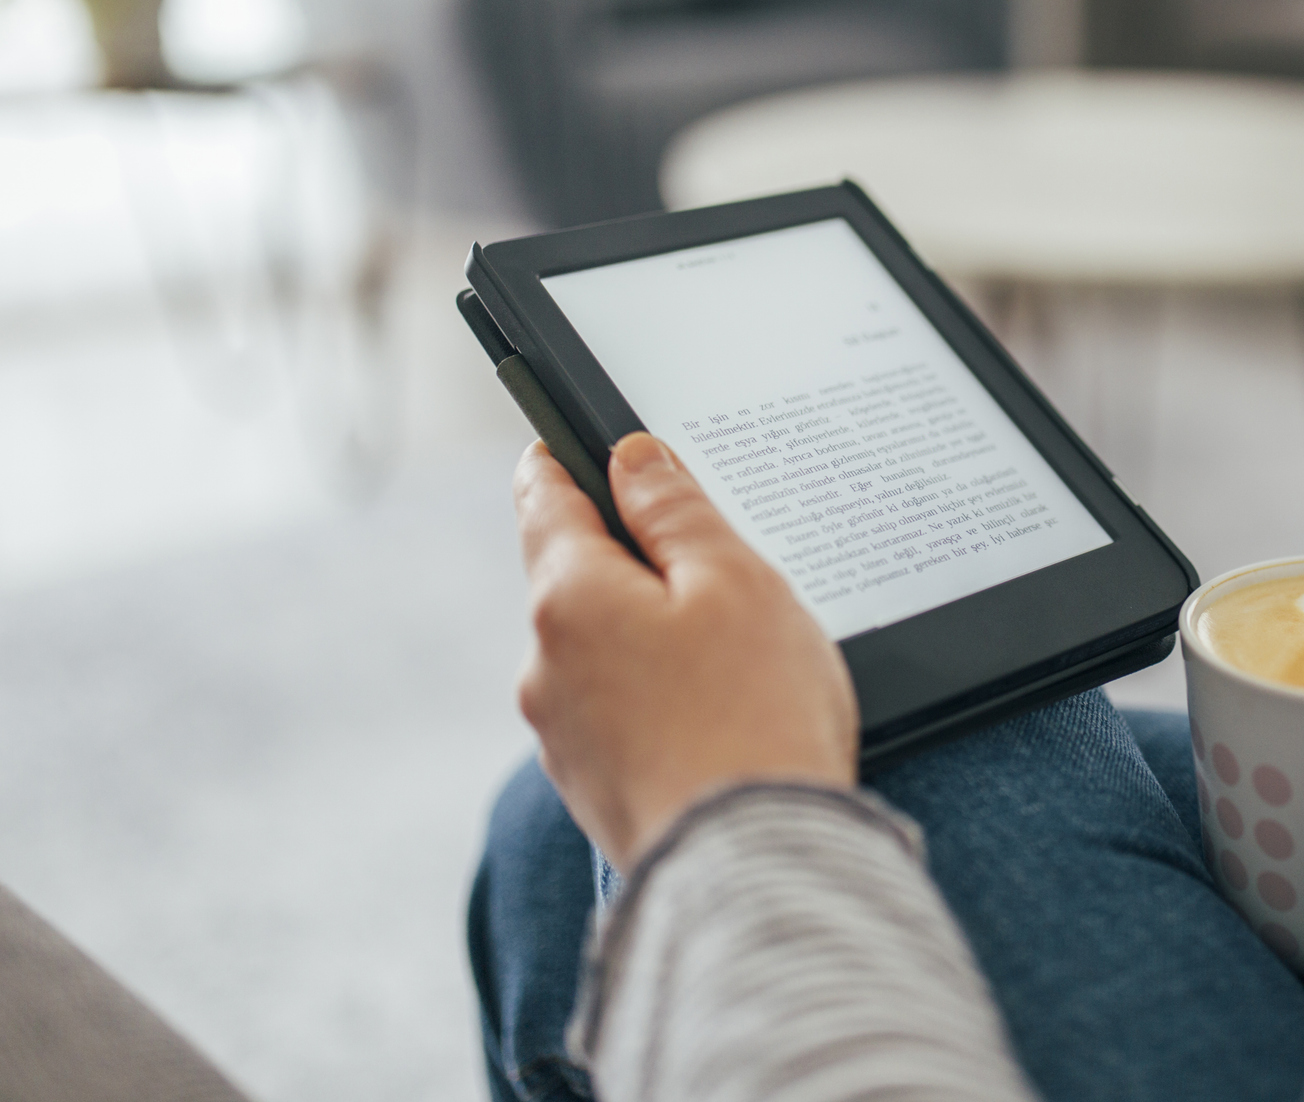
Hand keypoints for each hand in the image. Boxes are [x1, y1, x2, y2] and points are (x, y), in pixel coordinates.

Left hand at [513, 432, 857, 870]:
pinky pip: (621, 715)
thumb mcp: (734, 581)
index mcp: (568, 599)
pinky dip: (659, 701)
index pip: (543, 499)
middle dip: (633, 562)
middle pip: (578, 580)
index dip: (561, 460)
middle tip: (713, 562)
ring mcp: (563, 737)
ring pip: (602, 652)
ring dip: (650, 638)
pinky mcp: (594, 790)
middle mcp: (544, 666)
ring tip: (737, 658)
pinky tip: (721, 717)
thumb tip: (630, 457)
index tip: (569, 438)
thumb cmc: (755, 715)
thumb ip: (676, 511)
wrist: (757, 867)